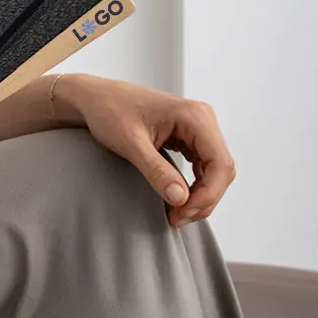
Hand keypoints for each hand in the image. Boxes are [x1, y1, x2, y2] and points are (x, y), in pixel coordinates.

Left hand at [56, 74, 236, 228]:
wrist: (96, 99)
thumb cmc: (109, 111)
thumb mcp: (130, 144)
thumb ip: (156, 171)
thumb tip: (181, 199)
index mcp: (194, 116)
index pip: (219, 163)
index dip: (207, 194)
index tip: (182, 212)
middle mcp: (202, 119)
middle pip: (221, 170)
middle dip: (204, 199)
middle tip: (177, 219)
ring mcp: (197, 128)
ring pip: (215, 171)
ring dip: (200, 196)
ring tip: (176, 214)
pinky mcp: (188, 137)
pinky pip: (203, 167)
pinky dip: (194, 187)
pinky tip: (177, 200)